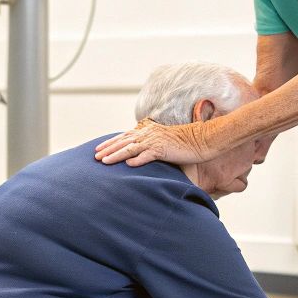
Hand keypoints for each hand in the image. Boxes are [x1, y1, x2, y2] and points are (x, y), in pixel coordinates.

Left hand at [94, 118, 213, 166]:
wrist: (203, 139)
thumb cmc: (186, 144)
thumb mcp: (165, 143)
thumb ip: (153, 148)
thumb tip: (142, 157)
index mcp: (148, 132)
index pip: (125, 137)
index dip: (110, 143)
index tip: (98, 149)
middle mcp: (149, 135)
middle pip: (123, 142)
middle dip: (108, 149)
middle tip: (95, 157)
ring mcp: (156, 142)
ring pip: (131, 148)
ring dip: (116, 155)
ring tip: (104, 162)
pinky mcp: (164, 150)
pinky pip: (148, 155)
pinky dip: (138, 160)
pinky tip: (129, 166)